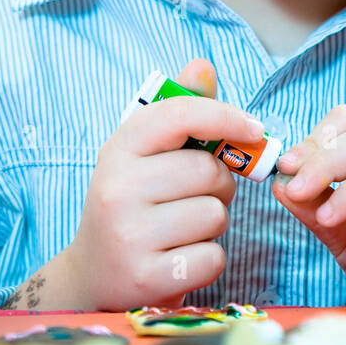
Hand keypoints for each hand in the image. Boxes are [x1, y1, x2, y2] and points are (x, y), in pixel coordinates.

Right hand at [66, 59, 261, 308]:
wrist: (93, 277)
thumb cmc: (132, 204)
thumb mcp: (144, 156)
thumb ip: (180, 113)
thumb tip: (202, 66)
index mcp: (118, 150)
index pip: (180, 114)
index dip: (226, 116)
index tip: (252, 128)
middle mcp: (117, 189)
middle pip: (209, 171)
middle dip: (220, 184)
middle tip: (198, 195)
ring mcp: (129, 236)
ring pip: (216, 215)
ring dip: (214, 222)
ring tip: (184, 227)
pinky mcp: (147, 278)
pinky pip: (213, 257)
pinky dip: (208, 259)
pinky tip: (181, 258)